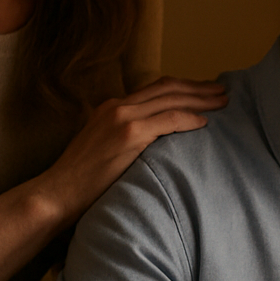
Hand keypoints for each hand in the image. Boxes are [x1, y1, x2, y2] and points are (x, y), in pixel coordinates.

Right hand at [36, 77, 226, 223]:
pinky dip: (188, 118)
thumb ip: (124, 138)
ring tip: (222, 102)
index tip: (203, 91)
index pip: (155, 89)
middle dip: (197, 88)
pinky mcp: (128, 134)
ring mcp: (122, 118)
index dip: (182, 87)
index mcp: (111, 107)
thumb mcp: (102, 148)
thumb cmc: (81, 180)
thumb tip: (152, 144)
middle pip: (167, 88)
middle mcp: (117, 106)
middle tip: (221, 90)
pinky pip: (168, 120)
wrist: (58, 193)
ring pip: (171, 99)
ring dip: (200, 100)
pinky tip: (204, 122)